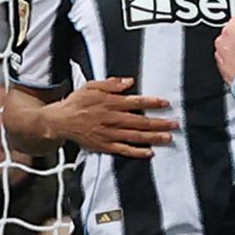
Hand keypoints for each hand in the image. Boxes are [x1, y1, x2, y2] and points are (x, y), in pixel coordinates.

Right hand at [42, 76, 176, 157]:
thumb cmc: (77, 102)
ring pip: (135, 136)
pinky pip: (123, 150)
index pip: (135, 102)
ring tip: (167, 138)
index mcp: (109, 102)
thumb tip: (129, 82)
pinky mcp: (104, 145)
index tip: (165, 103)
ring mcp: (108, 134)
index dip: (151, 103)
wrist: (60, 121)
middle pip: (139, 121)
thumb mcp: (92, 86)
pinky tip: (149, 152)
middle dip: (159, 122)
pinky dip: (137, 152)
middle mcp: (111, 118)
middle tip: (174, 124)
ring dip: (153, 137)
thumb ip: (111, 84)